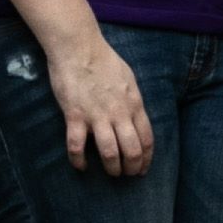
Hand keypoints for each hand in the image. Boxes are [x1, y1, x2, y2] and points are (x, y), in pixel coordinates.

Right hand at [47, 34, 155, 175]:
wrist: (79, 47)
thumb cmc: (104, 60)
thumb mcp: (128, 79)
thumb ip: (132, 100)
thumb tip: (135, 117)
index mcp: (134, 104)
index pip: (146, 138)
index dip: (146, 158)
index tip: (142, 168)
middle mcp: (119, 113)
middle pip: (132, 150)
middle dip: (132, 168)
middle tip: (127, 174)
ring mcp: (97, 115)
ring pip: (110, 153)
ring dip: (112, 168)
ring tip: (111, 173)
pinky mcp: (76, 116)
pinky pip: (77, 147)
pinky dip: (79, 161)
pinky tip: (81, 166)